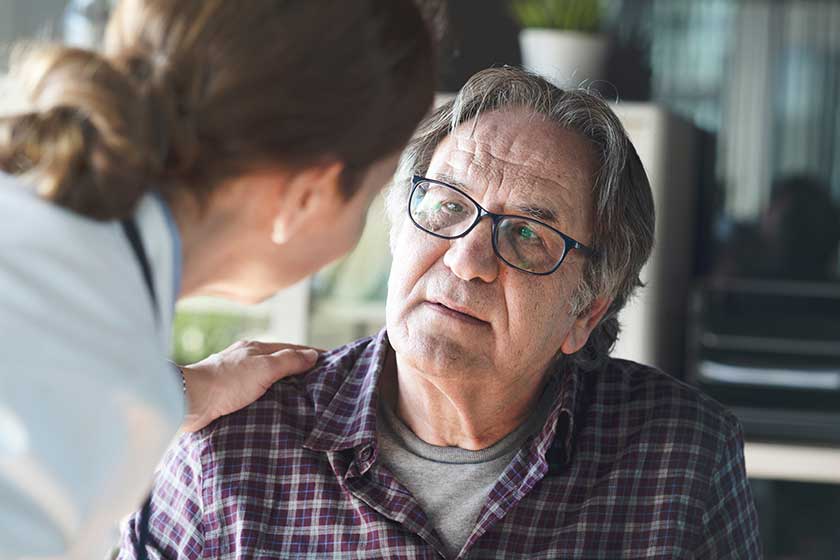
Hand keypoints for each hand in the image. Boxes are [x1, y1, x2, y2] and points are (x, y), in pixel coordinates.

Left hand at [180, 340, 320, 431]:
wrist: (190, 401)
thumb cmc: (226, 382)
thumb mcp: (264, 368)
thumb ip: (289, 360)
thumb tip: (312, 355)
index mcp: (255, 348)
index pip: (292, 348)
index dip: (311, 354)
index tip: (330, 361)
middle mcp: (245, 358)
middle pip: (279, 362)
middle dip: (299, 369)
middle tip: (320, 383)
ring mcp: (235, 375)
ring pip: (267, 377)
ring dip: (283, 384)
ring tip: (301, 398)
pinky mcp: (226, 393)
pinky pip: (255, 391)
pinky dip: (269, 395)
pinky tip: (273, 406)